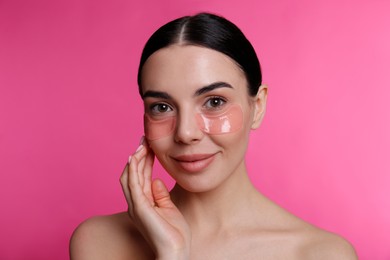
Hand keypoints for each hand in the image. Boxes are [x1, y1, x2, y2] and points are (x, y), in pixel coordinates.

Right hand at [120, 138, 190, 258]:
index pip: (141, 176)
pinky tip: (135, 157)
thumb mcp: (168, 208)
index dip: (144, 160)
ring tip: (142, 143)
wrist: (176, 251)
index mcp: (143, 203)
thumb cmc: (174, 234)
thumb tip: (156, 180)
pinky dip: (132, 169)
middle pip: (133, 173)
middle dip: (138, 155)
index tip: (149, 146)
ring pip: (129, 176)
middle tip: (145, 139)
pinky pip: (133, 184)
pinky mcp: (140, 208)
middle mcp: (136, 203)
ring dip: (135, 158)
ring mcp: (136, 205)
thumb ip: (160, 195)